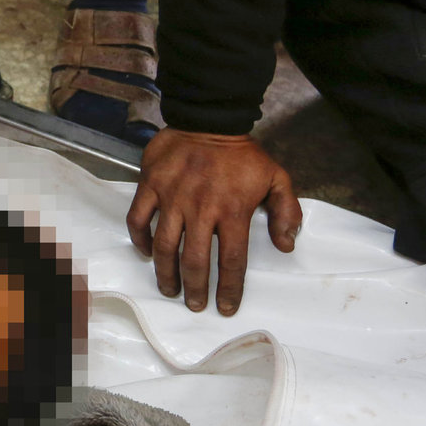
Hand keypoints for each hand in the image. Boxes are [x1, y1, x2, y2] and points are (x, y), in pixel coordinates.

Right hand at [126, 129, 301, 315]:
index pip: (232, 261)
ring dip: (166, 273)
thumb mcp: (276, 177)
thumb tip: (286, 245)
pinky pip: (139, 219)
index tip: (226, 307)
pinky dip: (140, 239)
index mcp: (233, 210)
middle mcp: (201, 209)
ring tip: (170, 289)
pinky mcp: (150, 185)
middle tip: (195, 305)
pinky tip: (147, 251)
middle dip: (196, 289)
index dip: (229, 289)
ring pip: (165, 246)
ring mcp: (172, 198)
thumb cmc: (242, 153)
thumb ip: (285, 212)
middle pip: (196, 261)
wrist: (209, 118)